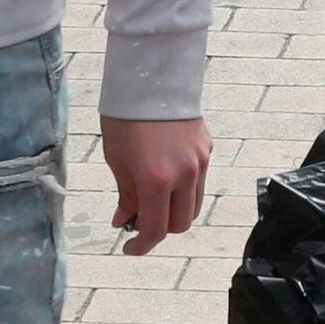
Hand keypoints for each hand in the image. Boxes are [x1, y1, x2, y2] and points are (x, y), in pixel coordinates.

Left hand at [99, 116, 209, 255]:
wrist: (152, 75)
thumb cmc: (126, 115)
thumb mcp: (116, 158)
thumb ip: (126, 194)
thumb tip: (125, 219)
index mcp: (156, 179)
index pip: (155, 230)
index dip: (141, 246)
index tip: (129, 248)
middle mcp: (184, 175)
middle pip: (180, 224)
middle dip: (159, 228)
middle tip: (138, 217)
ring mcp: (200, 162)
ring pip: (194, 205)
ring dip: (174, 210)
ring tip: (152, 197)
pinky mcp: (207, 149)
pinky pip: (198, 182)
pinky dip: (183, 189)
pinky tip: (165, 174)